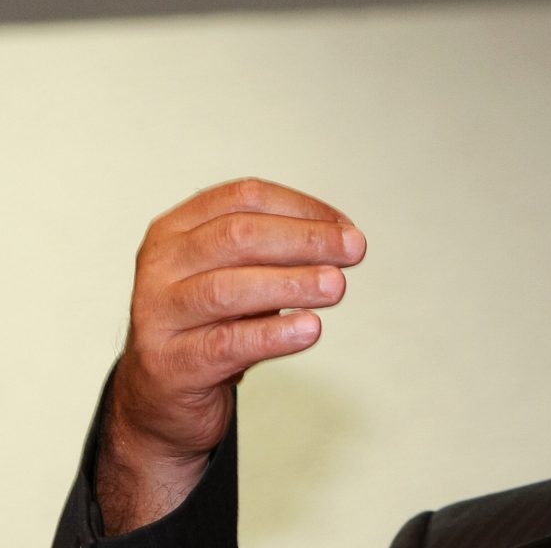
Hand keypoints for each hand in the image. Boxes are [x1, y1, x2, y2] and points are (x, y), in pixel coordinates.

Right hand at [96, 178, 366, 533]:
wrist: (162, 392)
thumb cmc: (208, 323)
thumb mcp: (239, 275)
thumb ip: (279, 254)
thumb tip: (342, 241)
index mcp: (176, 230)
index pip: (243, 198)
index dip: (301, 207)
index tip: (345, 226)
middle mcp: (161, 266)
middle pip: (237, 236)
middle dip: (304, 240)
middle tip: (353, 250)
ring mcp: (158, 315)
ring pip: (227, 289)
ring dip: (291, 283)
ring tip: (335, 286)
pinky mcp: (171, 363)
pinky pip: (227, 344)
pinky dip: (273, 334)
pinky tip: (308, 329)